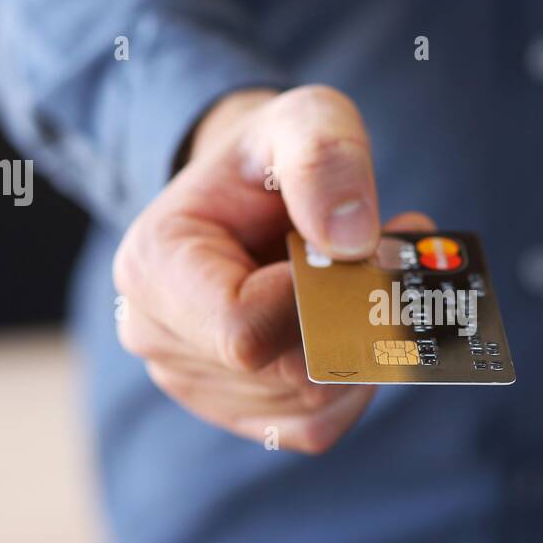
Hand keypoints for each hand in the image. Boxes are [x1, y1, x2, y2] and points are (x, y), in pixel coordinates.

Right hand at [112, 85, 432, 452]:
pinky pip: (318, 425)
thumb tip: (350, 241)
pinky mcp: (239, 412)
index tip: (356, 247)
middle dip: (355, 319)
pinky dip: (355, 377)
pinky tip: (352, 321)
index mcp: (154, 267)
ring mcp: (195, 383)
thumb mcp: (304, 118)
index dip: (320, 300)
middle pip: (290, 374)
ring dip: (362, 343)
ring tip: (363, 278)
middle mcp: (158, 337)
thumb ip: (324, 155)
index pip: (246, 331)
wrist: (249, 196)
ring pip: (312, 403)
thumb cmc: (271, 158)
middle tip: (388, 258)